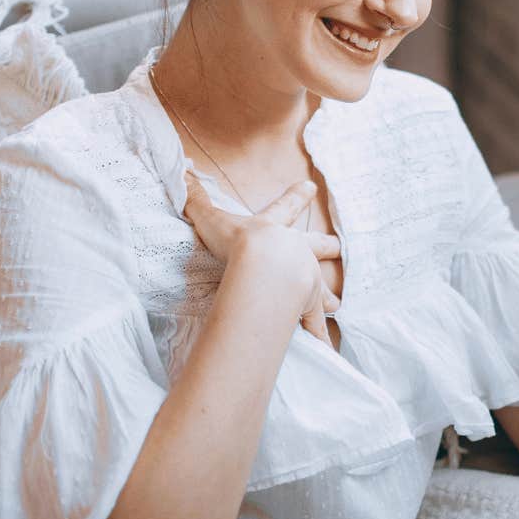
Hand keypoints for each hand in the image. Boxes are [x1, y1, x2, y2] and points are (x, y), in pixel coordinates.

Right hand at [180, 170, 342, 345]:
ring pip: (320, 289)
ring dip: (327, 297)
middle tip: (339, 246)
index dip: (296, 197)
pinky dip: (320, 337)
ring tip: (337, 305)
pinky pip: (314, 326)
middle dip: (326, 246)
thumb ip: (195, 197)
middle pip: (316, 246)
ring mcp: (306, 279)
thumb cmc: (238, 240)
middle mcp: (296, 252)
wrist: (262, 264)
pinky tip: (327, 349)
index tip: (310, 187)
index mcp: (275, 230)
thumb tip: (179, 170)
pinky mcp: (306, 306)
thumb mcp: (212, 217)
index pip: (286, 207)